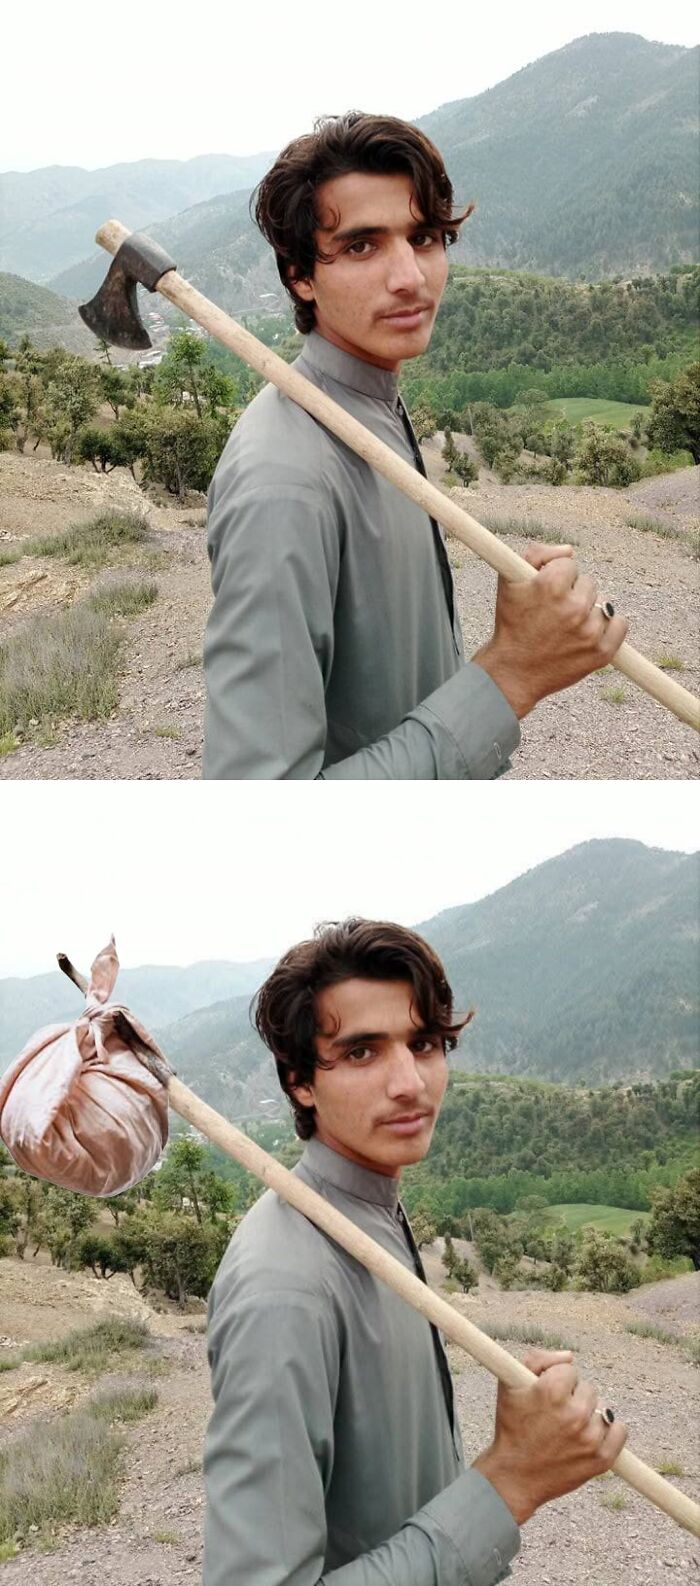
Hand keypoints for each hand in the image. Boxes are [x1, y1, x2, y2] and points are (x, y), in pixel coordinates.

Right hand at [471, 542, 628, 717]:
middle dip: (573, 593)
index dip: (556, 577)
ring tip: (567, 627)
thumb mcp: (509, 581)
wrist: (513, 672)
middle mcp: (573, 607)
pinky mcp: (601, 652)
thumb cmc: (511, 624)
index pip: (569, 565)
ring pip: (603, 603)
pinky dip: (610, 626)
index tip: (546, 592)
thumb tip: (570, 550)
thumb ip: (537, 554)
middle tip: (555, 613)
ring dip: (589, 611)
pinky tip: (590, 632)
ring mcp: (590, 631)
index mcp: (551, 585)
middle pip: (588, 583)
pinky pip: (620, 624)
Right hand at [472, 1348, 627, 1525]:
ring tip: (569, 1430)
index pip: (569, 1370)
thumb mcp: (510, 1384)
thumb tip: (569, 1357)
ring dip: (588, 1416)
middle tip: (557, 1414)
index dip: (556, 1381)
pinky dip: (610, 1431)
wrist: (514, 1476)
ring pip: (601, 1409)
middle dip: (574, 1397)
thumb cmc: (511, 1427)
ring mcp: (589, 1438)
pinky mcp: (601, 1459)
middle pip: (588, 1388)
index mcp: (551, 1391)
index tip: (547, 1394)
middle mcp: (574, 1414)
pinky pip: (620, 1431)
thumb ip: (538, 1359)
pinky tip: (592, 1434)